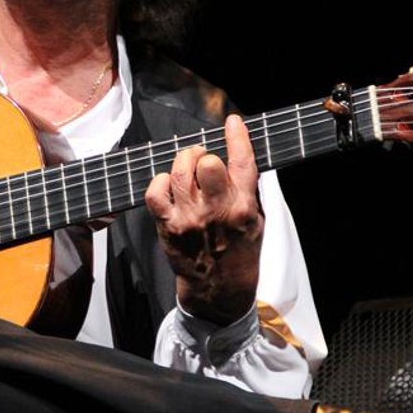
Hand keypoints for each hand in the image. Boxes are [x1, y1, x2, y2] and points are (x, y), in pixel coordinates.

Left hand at [145, 115, 263, 324]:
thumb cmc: (239, 253)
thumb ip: (247, 191)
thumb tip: (238, 157)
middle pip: (206, 163)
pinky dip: (159, 181)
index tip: (232, 122)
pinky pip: (155, 192)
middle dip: (204, 154)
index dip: (237, 136)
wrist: (218, 290)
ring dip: (183, 161)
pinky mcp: (168, 226)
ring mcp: (189, 219)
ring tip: (187, 164)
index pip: (242, 163)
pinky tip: (168, 184)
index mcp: (243, 208)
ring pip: (179, 172)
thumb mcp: (258, 222)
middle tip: (204, 158)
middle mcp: (216, 211)